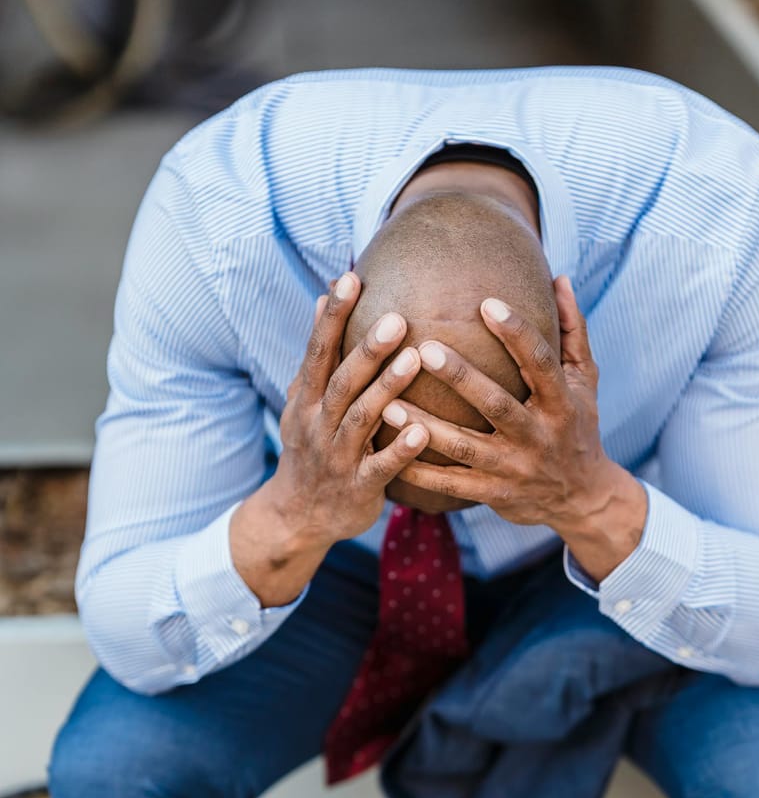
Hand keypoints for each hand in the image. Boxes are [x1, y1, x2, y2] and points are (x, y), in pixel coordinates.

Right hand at [271, 272, 428, 544]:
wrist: (297, 517)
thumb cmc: (311, 448)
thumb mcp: (303, 402)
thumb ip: (318, 355)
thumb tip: (322, 298)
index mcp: (305, 400)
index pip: (317, 352)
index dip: (332, 317)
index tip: (350, 279)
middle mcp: (317, 425)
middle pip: (342, 382)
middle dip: (366, 350)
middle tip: (397, 318)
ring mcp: (337, 458)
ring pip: (361, 420)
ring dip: (387, 390)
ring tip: (415, 360)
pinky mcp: (358, 488)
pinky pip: (380, 468)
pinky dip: (399, 450)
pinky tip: (421, 431)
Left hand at [380, 276, 646, 579]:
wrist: (582, 498)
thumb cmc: (578, 427)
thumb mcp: (585, 382)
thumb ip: (572, 332)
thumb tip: (559, 279)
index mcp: (561, 403)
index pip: (539, 363)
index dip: (516, 333)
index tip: (487, 303)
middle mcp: (538, 437)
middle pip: (497, 405)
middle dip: (460, 379)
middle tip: (422, 349)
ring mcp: (515, 469)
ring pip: (465, 449)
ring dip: (425, 429)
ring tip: (387, 406)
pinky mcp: (495, 494)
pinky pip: (452, 484)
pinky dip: (421, 472)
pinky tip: (389, 454)